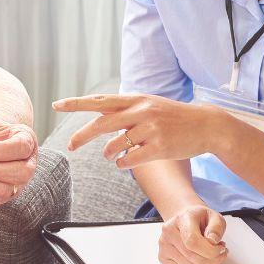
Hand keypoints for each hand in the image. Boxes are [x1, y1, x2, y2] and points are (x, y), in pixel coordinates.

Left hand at [52, 94, 227, 168]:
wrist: (206, 125)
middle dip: (82, 136)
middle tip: (70, 145)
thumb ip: (125, 109)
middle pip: (101, 124)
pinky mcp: (159, 146)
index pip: (100, 100)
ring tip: (113, 154)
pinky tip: (126, 162)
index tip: (57, 104)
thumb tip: (99, 113)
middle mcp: (141, 111)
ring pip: (115, 146)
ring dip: (109, 153)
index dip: (77, 103)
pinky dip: (123, 163)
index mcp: (136, 99)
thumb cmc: (174, 117)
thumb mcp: (149, 105)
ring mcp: (151, 129)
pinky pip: (130, 159)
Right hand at [159, 205, 227, 263]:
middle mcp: (168, 233)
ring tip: (215, 256)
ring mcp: (164, 247)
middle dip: (213, 260)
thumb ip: (216, 228)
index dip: (210, 250)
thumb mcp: (214, 216)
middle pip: (192, 257)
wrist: (184, 220)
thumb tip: (213, 241)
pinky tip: (206, 261)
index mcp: (180, 219)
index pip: (192, 241)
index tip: (221, 249)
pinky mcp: (164, 258)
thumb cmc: (199, 219)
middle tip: (222, 253)